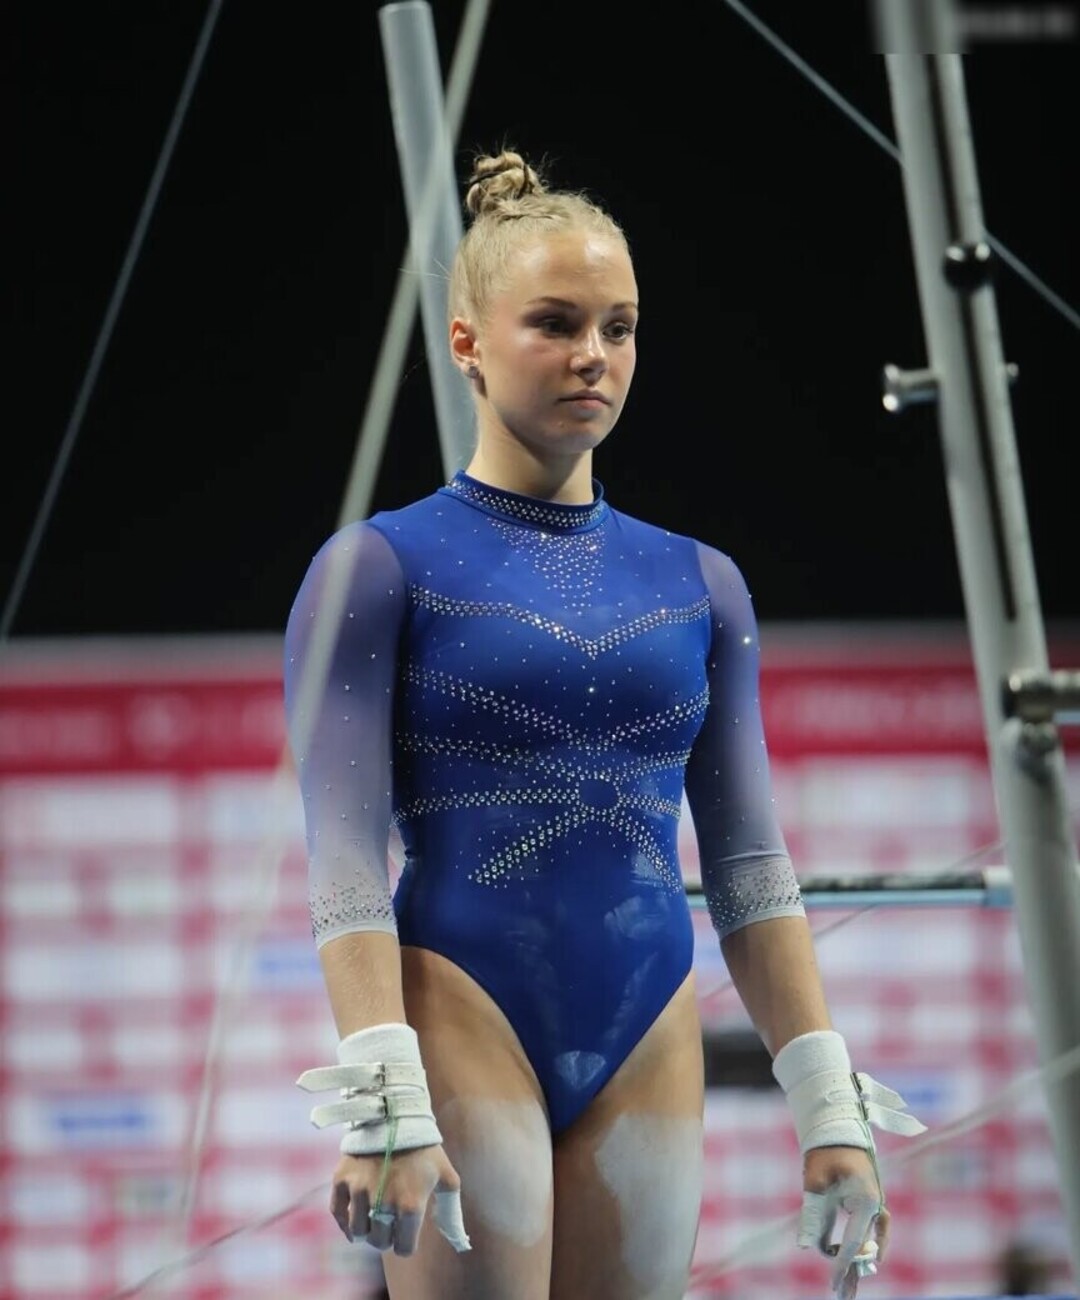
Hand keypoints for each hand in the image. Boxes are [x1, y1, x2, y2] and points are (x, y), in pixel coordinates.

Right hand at [329, 1143, 468, 1255]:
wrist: (395, 1115)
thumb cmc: (424, 1149)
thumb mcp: (446, 1177)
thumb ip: (451, 1211)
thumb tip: (458, 1241)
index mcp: (410, 1205)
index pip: (403, 1248)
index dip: (405, 1242)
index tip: (405, 1231)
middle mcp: (383, 1202)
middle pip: (379, 1242)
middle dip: (385, 1236)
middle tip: (388, 1222)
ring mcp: (359, 1190)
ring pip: (358, 1232)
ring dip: (366, 1228)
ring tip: (372, 1216)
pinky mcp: (341, 1179)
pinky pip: (337, 1213)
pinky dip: (344, 1221)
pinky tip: (353, 1217)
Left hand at [800, 1147, 887, 1299]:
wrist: (837, 1126)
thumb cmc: (825, 1152)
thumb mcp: (815, 1182)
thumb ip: (814, 1216)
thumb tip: (808, 1248)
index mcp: (865, 1200)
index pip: (854, 1241)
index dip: (842, 1264)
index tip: (833, 1284)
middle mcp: (874, 1205)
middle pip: (865, 1247)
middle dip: (853, 1272)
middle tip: (841, 1296)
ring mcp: (874, 1203)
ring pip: (869, 1242)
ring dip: (858, 1264)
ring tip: (847, 1289)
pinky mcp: (868, 1201)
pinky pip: (872, 1229)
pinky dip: (867, 1245)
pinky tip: (864, 1259)